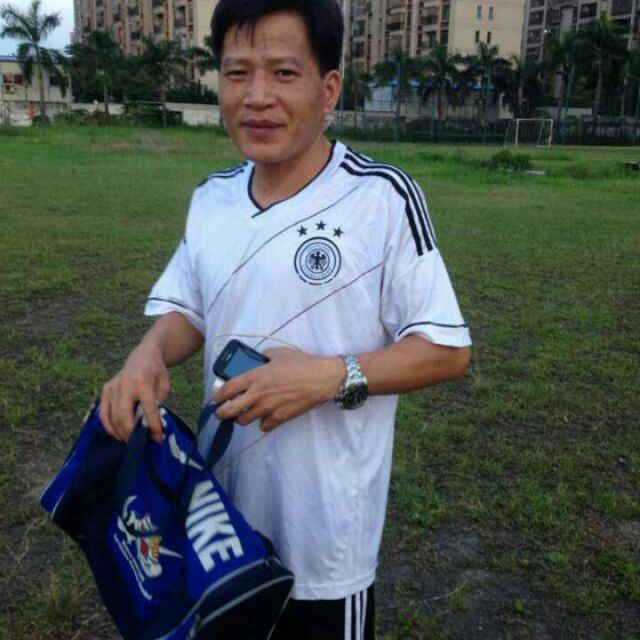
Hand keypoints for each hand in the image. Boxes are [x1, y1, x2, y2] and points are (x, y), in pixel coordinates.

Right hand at [100, 342, 170, 442]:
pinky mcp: (106, 389)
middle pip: (124, 415)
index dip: (153, 425)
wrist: (143, 355)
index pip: (148, 408)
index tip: (158, 438)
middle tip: (139, 444)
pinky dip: (108, 425)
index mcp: (143, 381)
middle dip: (132, 433)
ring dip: (120, 432)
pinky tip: (116, 434)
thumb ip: (159, 404)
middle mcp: (125, 384)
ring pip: (112, 416)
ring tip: (129, 441)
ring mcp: (113, 386)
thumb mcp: (165, 385)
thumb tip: (152, 426)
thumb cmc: (156, 372)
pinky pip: (103, 412)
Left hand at [213, 348, 344, 431]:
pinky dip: (262, 423)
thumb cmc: (302, 363)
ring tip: (245, 412)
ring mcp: (268, 408)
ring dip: (242, 417)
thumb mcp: (279, 353)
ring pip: (243, 421)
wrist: (322, 379)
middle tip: (222, 411)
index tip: (216, 397)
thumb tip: (259, 359)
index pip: (227, 389)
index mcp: (255, 376)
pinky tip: (266, 416)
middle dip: (221, 413)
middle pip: (229, 411)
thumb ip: (264, 356)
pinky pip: (263, 426)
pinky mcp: (280, 418)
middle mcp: (258, 394)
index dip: (217, 395)